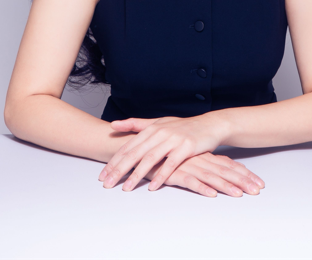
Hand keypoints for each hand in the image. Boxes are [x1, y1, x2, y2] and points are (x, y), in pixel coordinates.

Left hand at [98, 114, 226, 190]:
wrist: (209, 125)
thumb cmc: (182, 126)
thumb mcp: (158, 122)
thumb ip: (136, 124)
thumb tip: (113, 124)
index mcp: (151, 128)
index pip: (128, 146)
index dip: (114, 161)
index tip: (103, 175)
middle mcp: (160, 132)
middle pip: (135, 153)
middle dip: (119, 169)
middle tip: (107, 184)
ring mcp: (173, 140)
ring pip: (150, 159)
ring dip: (137, 175)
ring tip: (126, 188)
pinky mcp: (186, 147)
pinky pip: (171, 164)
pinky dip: (161, 175)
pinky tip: (152, 186)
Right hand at [140, 151, 263, 196]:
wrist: (141, 146)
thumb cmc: (166, 153)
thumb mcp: (187, 155)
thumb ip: (203, 160)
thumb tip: (219, 164)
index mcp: (203, 155)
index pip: (228, 164)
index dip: (243, 173)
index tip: (258, 181)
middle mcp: (198, 159)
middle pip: (224, 171)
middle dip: (242, 181)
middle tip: (257, 190)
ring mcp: (187, 165)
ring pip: (210, 176)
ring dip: (226, 186)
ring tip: (240, 194)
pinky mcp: (174, 172)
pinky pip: (190, 181)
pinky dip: (201, 187)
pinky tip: (211, 194)